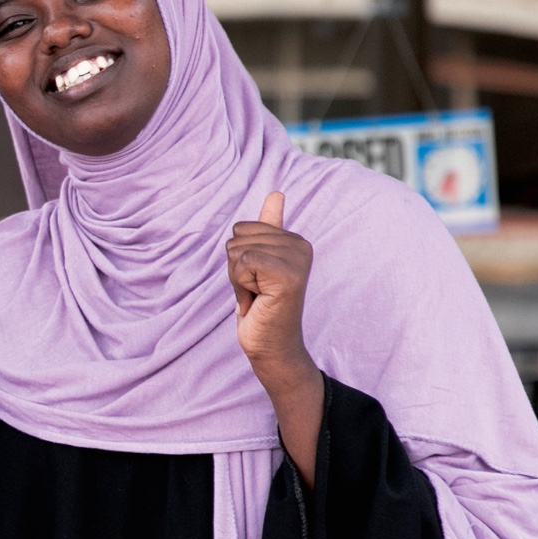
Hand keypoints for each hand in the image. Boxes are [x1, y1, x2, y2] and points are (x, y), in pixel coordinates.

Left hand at [227, 191, 322, 484]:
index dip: (239, 258)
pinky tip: (258, 300)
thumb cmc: (262, 306)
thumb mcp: (259, 262)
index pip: (242, 228)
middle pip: (236, 237)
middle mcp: (301, 245)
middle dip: (236, 269)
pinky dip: (240, 286)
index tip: (257, 280)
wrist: (270, 346)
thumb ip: (270, 228)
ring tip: (258, 296)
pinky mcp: (288, 275)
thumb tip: (276, 192)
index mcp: (295, 239)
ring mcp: (297, 260)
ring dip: (237, 279)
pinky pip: (242, 262)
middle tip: (257, 291)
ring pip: (236, 250)